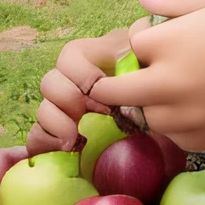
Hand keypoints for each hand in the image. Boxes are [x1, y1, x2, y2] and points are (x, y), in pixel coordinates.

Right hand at [25, 15, 156, 156]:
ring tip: (76, 139)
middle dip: (68, 99)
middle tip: (93, 114)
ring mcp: (66, 108)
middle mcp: (74, 81)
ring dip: (56, 124)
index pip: (70, 55)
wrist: (167, 114)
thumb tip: (125, 57)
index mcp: (95, 58)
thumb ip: (137, 58)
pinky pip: (37, 137)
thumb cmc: (159, 86)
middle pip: (49, 82)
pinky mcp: (61, 133)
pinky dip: (45, 144)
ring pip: (43, 109)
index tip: (101, 90)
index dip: (81, 74)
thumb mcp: (150, 66)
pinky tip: (71, 148)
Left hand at [86, 0, 204, 150]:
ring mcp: (192, 115)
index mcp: (171, 42)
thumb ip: (174, 3)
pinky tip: (197, 103)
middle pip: (119, 93)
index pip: (132, 44)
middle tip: (146, 67)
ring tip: (180, 82)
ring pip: (147, 118)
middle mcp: (174, 83)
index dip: (146, 34)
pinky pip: (176, 136)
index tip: (165, 29)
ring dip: (151, 103)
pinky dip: (177, 123)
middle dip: (126, 79)